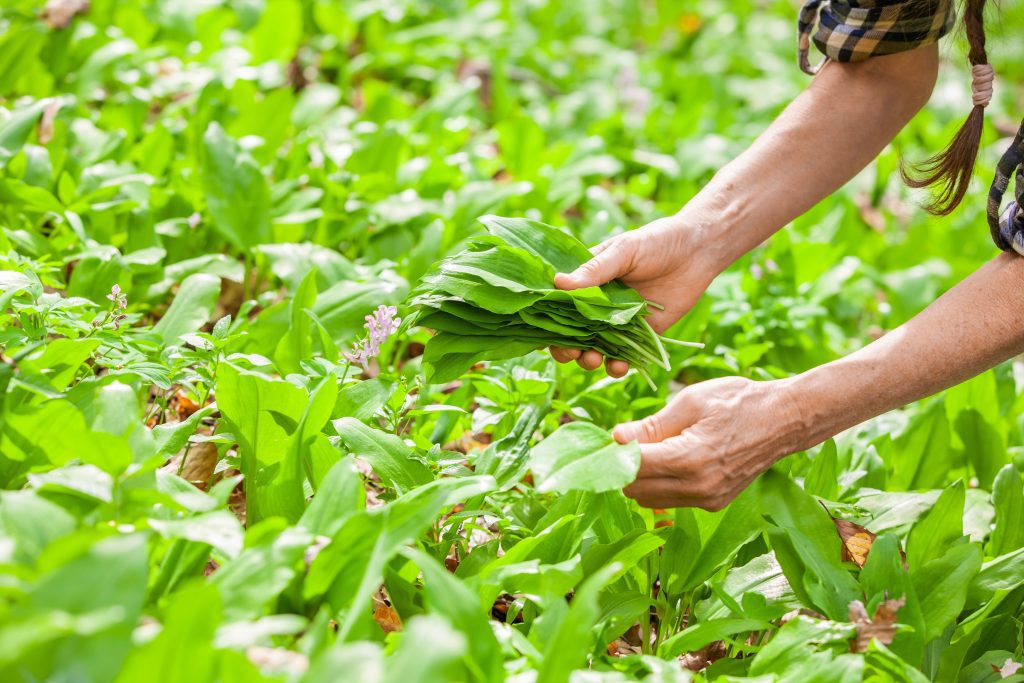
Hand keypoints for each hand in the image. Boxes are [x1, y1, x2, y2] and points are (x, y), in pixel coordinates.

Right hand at [551, 215, 717, 376]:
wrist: (698, 250)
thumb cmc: (657, 241)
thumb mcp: (624, 251)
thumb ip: (594, 270)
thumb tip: (557, 283)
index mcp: (586, 281)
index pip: (557, 304)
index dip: (547, 320)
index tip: (543, 333)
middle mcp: (598, 304)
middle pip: (571, 333)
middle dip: (566, 347)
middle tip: (571, 352)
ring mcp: (619, 322)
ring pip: (594, 348)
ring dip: (589, 359)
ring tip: (593, 359)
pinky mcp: (641, 335)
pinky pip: (624, 356)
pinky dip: (618, 366)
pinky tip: (620, 366)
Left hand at [615, 376, 807, 510]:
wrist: (784, 419)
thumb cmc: (737, 401)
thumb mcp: (690, 402)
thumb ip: (651, 425)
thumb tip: (616, 438)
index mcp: (689, 458)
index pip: (632, 468)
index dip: (615, 453)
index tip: (611, 438)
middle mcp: (698, 487)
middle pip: (635, 489)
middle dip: (624, 467)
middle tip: (628, 441)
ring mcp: (707, 499)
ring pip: (650, 499)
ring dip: (641, 478)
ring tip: (650, 449)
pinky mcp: (713, 504)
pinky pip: (671, 499)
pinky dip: (661, 484)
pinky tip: (671, 459)